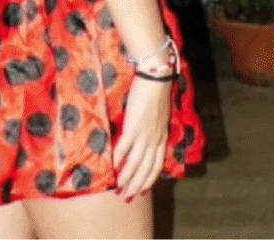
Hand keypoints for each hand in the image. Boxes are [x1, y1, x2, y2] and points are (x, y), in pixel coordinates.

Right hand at [112, 72, 171, 198]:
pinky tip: (111, 166)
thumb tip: (145, 133)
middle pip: (146, 169)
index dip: (149, 180)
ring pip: (136, 163)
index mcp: (162, 137)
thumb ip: (154, 127)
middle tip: (126, 195)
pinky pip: (124, 148)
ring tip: (118, 187)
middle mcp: (155, 140)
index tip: (141, 190)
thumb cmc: (156, 92)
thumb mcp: (159, 114)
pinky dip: (117, 159)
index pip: (157, 165)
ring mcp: (145, 135)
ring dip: (126, 177)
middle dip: (136, 185)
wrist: (156, 77)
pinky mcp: (134, 128)